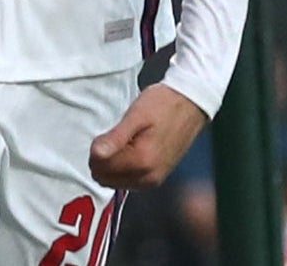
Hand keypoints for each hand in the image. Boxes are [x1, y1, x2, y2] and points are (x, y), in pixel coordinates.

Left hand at [90, 84, 207, 189]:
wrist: (190, 104)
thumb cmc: (164, 105)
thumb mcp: (136, 115)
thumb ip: (115, 138)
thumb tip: (95, 154)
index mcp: (142, 161)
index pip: (100, 168)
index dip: (96, 150)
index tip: (106, 134)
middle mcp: (149, 177)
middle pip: (106, 178)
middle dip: (103, 159)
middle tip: (114, 136)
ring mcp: (154, 180)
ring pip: (115, 181)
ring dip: (112, 164)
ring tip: (125, 140)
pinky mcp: (157, 178)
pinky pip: (128, 180)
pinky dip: (123, 167)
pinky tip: (131, 148)